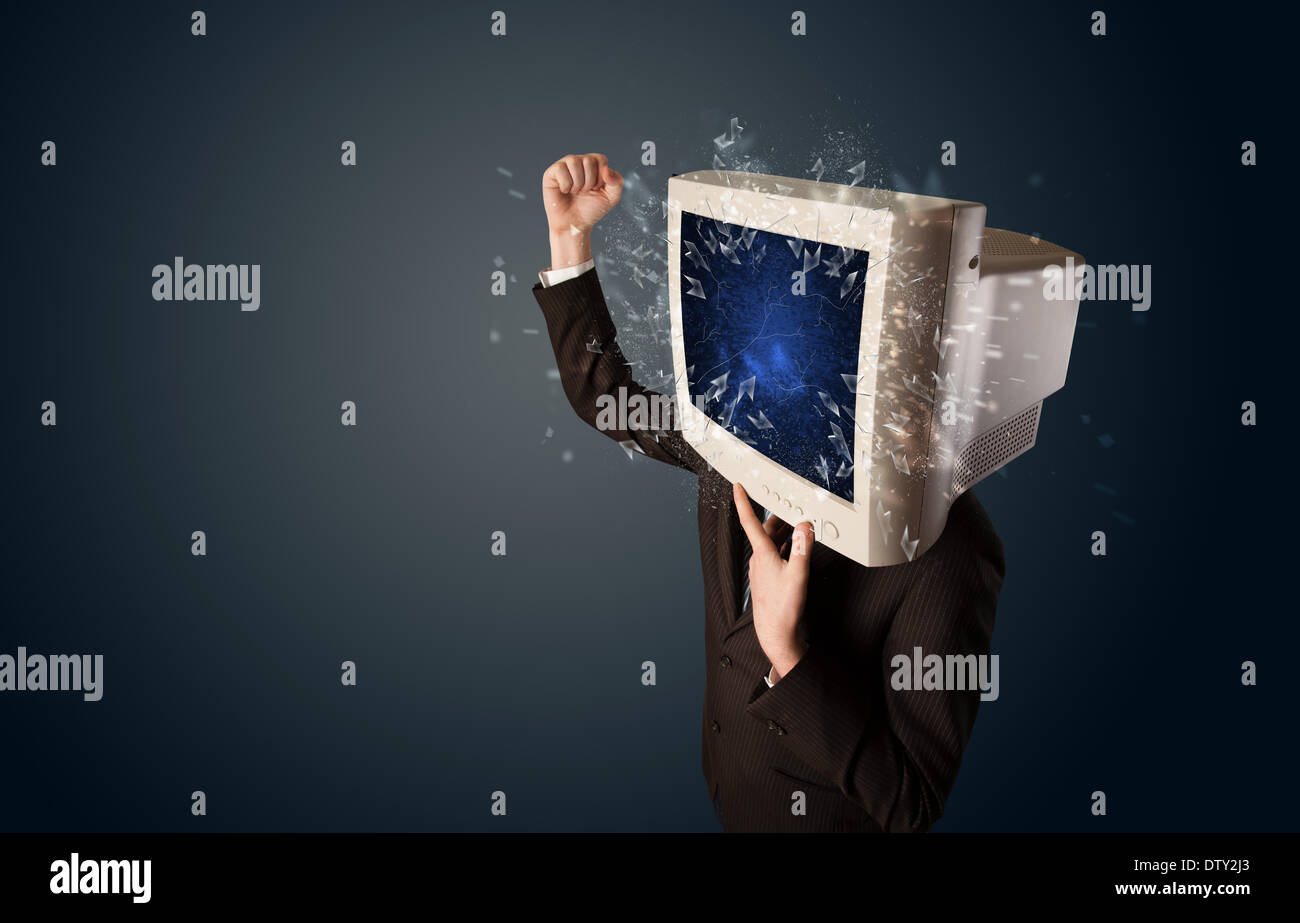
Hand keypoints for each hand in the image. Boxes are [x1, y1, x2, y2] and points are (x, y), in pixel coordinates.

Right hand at [542, 153, 622, 268]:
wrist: (575, 224)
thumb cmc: (591, 210)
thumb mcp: (611, 197)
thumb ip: (617, 181)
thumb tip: (606, 170)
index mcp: (592, 164)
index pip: (600, 159)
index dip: (601, 177)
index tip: (596, 189)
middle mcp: (578, 162)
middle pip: (588, 160)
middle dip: (589, 181)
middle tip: (584, 192)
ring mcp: (564, 166)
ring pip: (574, 162)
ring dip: (578, 183)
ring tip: (575, 192)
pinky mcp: (551, 173)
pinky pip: (560, 169)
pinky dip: (566, 184)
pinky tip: (564, 191)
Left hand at [734, 483, 812, 681]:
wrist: (775, 633)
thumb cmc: (783, 608)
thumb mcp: (799, 575)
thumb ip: (802, 548)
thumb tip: (804, 527)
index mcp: (762, 555)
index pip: (750, 522)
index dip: (743, 502)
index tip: (737, 487)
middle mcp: (758, 560)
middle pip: (765, 531)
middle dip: (777, 519)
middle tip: (791, 510)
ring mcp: (761, 570)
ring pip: (769, 543)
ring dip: (782, 534)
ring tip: (798, 529)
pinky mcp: (766, 578)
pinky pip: (773, 555)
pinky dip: (783, 548)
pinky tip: (795, 552)